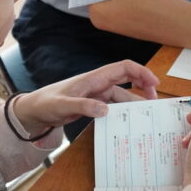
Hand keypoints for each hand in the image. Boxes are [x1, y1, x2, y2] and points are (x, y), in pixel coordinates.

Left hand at [13, 60, 159, 135]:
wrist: (34, 111)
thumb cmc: (46, 103)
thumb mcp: (62, 106)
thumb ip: (83, 106)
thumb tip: (105, 110)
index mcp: (94, 78)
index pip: (123, 68)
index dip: (141, 72)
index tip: (154, 84)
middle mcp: (98, 83)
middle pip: (128, 79)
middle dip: (144, 87)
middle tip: (155, 104)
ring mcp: (97, 94)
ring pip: (123, 96)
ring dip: (135, 104)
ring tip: (147, 117)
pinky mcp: (94, 104)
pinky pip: (114, 106)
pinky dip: (124, 112)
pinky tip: (129, 123)